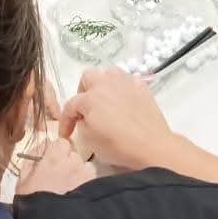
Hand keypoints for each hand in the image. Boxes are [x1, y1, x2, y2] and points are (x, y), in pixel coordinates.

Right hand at [15, 134, 96, 195]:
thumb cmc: (32, 203)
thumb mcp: (23, 179)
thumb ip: (33, 157)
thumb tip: (43, 145)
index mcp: (53, 157)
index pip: (62, 142)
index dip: (58, 152)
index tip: (53, 161)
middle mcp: (72, 162)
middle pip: (74, 154)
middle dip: (68, 163)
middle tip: (59, 179)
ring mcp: (85, 174)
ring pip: (84, 166)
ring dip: (79, 173)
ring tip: (70, 189)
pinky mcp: (93, 186)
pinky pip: (92, 179)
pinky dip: (87, 184)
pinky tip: (78, 196)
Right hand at [59, 66, 180, 171]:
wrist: (151, 145)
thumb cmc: (118, 145)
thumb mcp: (89, 140)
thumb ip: (81, 124)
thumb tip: (84, 118)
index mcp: (90, 98)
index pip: (71, 105)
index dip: (66, 121)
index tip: (66, 134)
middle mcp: (107, 84)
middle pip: (88, 77)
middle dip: (83, 92)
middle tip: (86, 109)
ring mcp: (126, 83)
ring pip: (109, 73)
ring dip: (103, 84)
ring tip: (105, 100)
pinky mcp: (142, 87)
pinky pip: (128, 81)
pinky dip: (122, 88)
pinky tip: (124, 101)